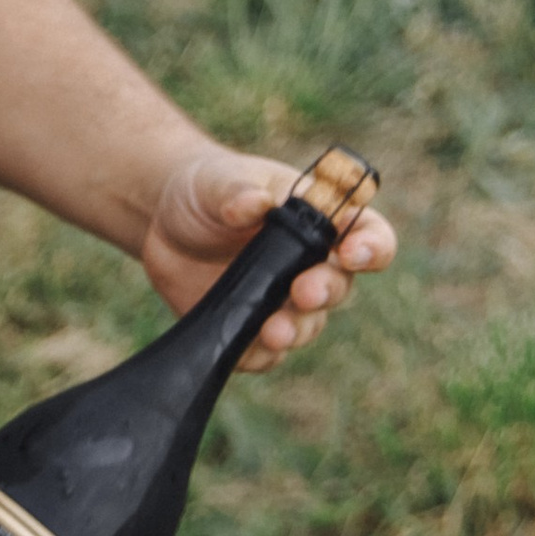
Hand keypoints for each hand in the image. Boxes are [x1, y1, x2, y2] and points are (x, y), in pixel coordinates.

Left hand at [140, 146, 395, 371]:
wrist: (163, 221)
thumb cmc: (207, 190)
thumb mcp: (216, 181)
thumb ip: (236, 191)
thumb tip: (253, 204)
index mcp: (318, 220)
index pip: (367, 233)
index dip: (371, 246)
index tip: (351, 253)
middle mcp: (310, 264)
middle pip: (339, 286)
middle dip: (325, 291)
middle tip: (303, 292)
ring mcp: (282, 301)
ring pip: (306, 325)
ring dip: (295, 330)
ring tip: (273, 331)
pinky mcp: (251, 329)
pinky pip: (265, 354)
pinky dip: (258, 354)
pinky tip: (245, 349)